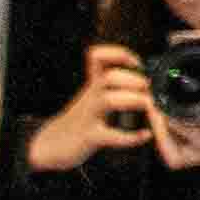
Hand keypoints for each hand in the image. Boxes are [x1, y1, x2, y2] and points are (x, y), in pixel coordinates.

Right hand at [27, 39, 150, 174]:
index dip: (118, 54)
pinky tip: (145, 134)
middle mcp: (90, 97)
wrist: (52, 145)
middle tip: (147, 87)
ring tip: (147, 105)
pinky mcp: (89, 137)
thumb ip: (108, 85)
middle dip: (132, 79)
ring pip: (108, 100)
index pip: (98, 58)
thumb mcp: (91, 96)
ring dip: (132, 100)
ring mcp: (89, 116)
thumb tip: (140, 78)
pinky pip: (110, 136)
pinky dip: (131, 137)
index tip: (137, 62)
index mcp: (93, 85)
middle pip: (108, 77)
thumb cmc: (79, 120)